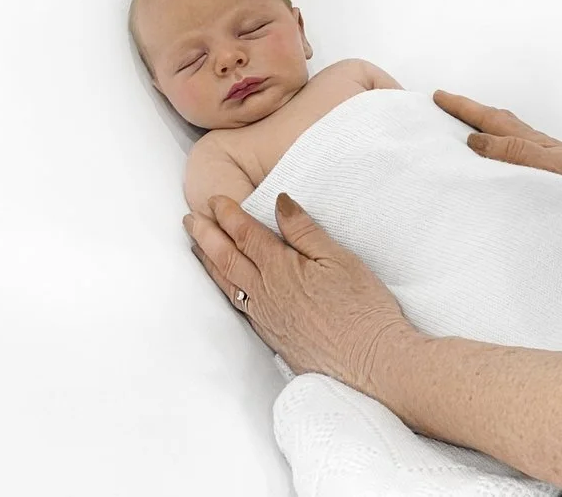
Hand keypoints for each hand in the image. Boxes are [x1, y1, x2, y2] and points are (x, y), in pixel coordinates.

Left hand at [183, 193, 417, 394]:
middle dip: (206, 235)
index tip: (216, 199)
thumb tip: (280, 202)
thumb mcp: (339, 258)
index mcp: (281, 269)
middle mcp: (266, 293)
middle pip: (226, 258)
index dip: (228, 214)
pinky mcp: (273, 337)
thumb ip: (305, 231)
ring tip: (197, 247)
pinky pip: (238, 306)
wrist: (371, 362)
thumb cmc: (363, 308)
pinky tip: (226, 286)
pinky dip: (224, 288)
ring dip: (208, 262)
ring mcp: (266, 318)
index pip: (246, 234)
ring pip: (227, 284)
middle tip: (190, 219)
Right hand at [432, 90, 561, 211]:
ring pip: (506, 136)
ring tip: (460, 125)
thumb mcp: (551, 169)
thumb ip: (515, 152)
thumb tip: (477, 141)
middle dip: (468, 111)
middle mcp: (538, 148)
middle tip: (442, 101)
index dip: (464, 108)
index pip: (492, 120)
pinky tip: (491, 159)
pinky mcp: (550, 178)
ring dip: (481, 127)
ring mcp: (544, 161)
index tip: (439, 96)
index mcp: (534, 142)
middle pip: (497, 122)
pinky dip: (495, 148)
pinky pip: (513, 155)